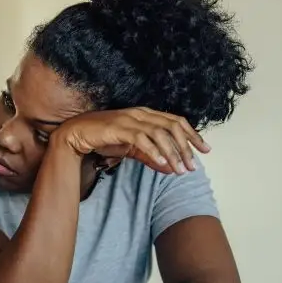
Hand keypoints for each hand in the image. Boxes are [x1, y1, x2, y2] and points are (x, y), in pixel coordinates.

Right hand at [54, 107, 209, 174]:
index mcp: (146, 114)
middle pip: (172, 126)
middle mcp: (141, 113)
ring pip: (160, 133)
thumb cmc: (103, 138)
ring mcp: (130, 119)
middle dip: (187, 146)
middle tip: (193, 165)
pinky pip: (142, 139)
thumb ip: (151, 157)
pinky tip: (162, 164)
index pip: (176, 121)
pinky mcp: (119, 128)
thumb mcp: (132, 149)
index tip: (205, 150)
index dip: (193, 135)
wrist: (76, 134)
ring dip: (173, 152)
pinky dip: (154, 151)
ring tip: (180, 170)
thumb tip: (172, 169)